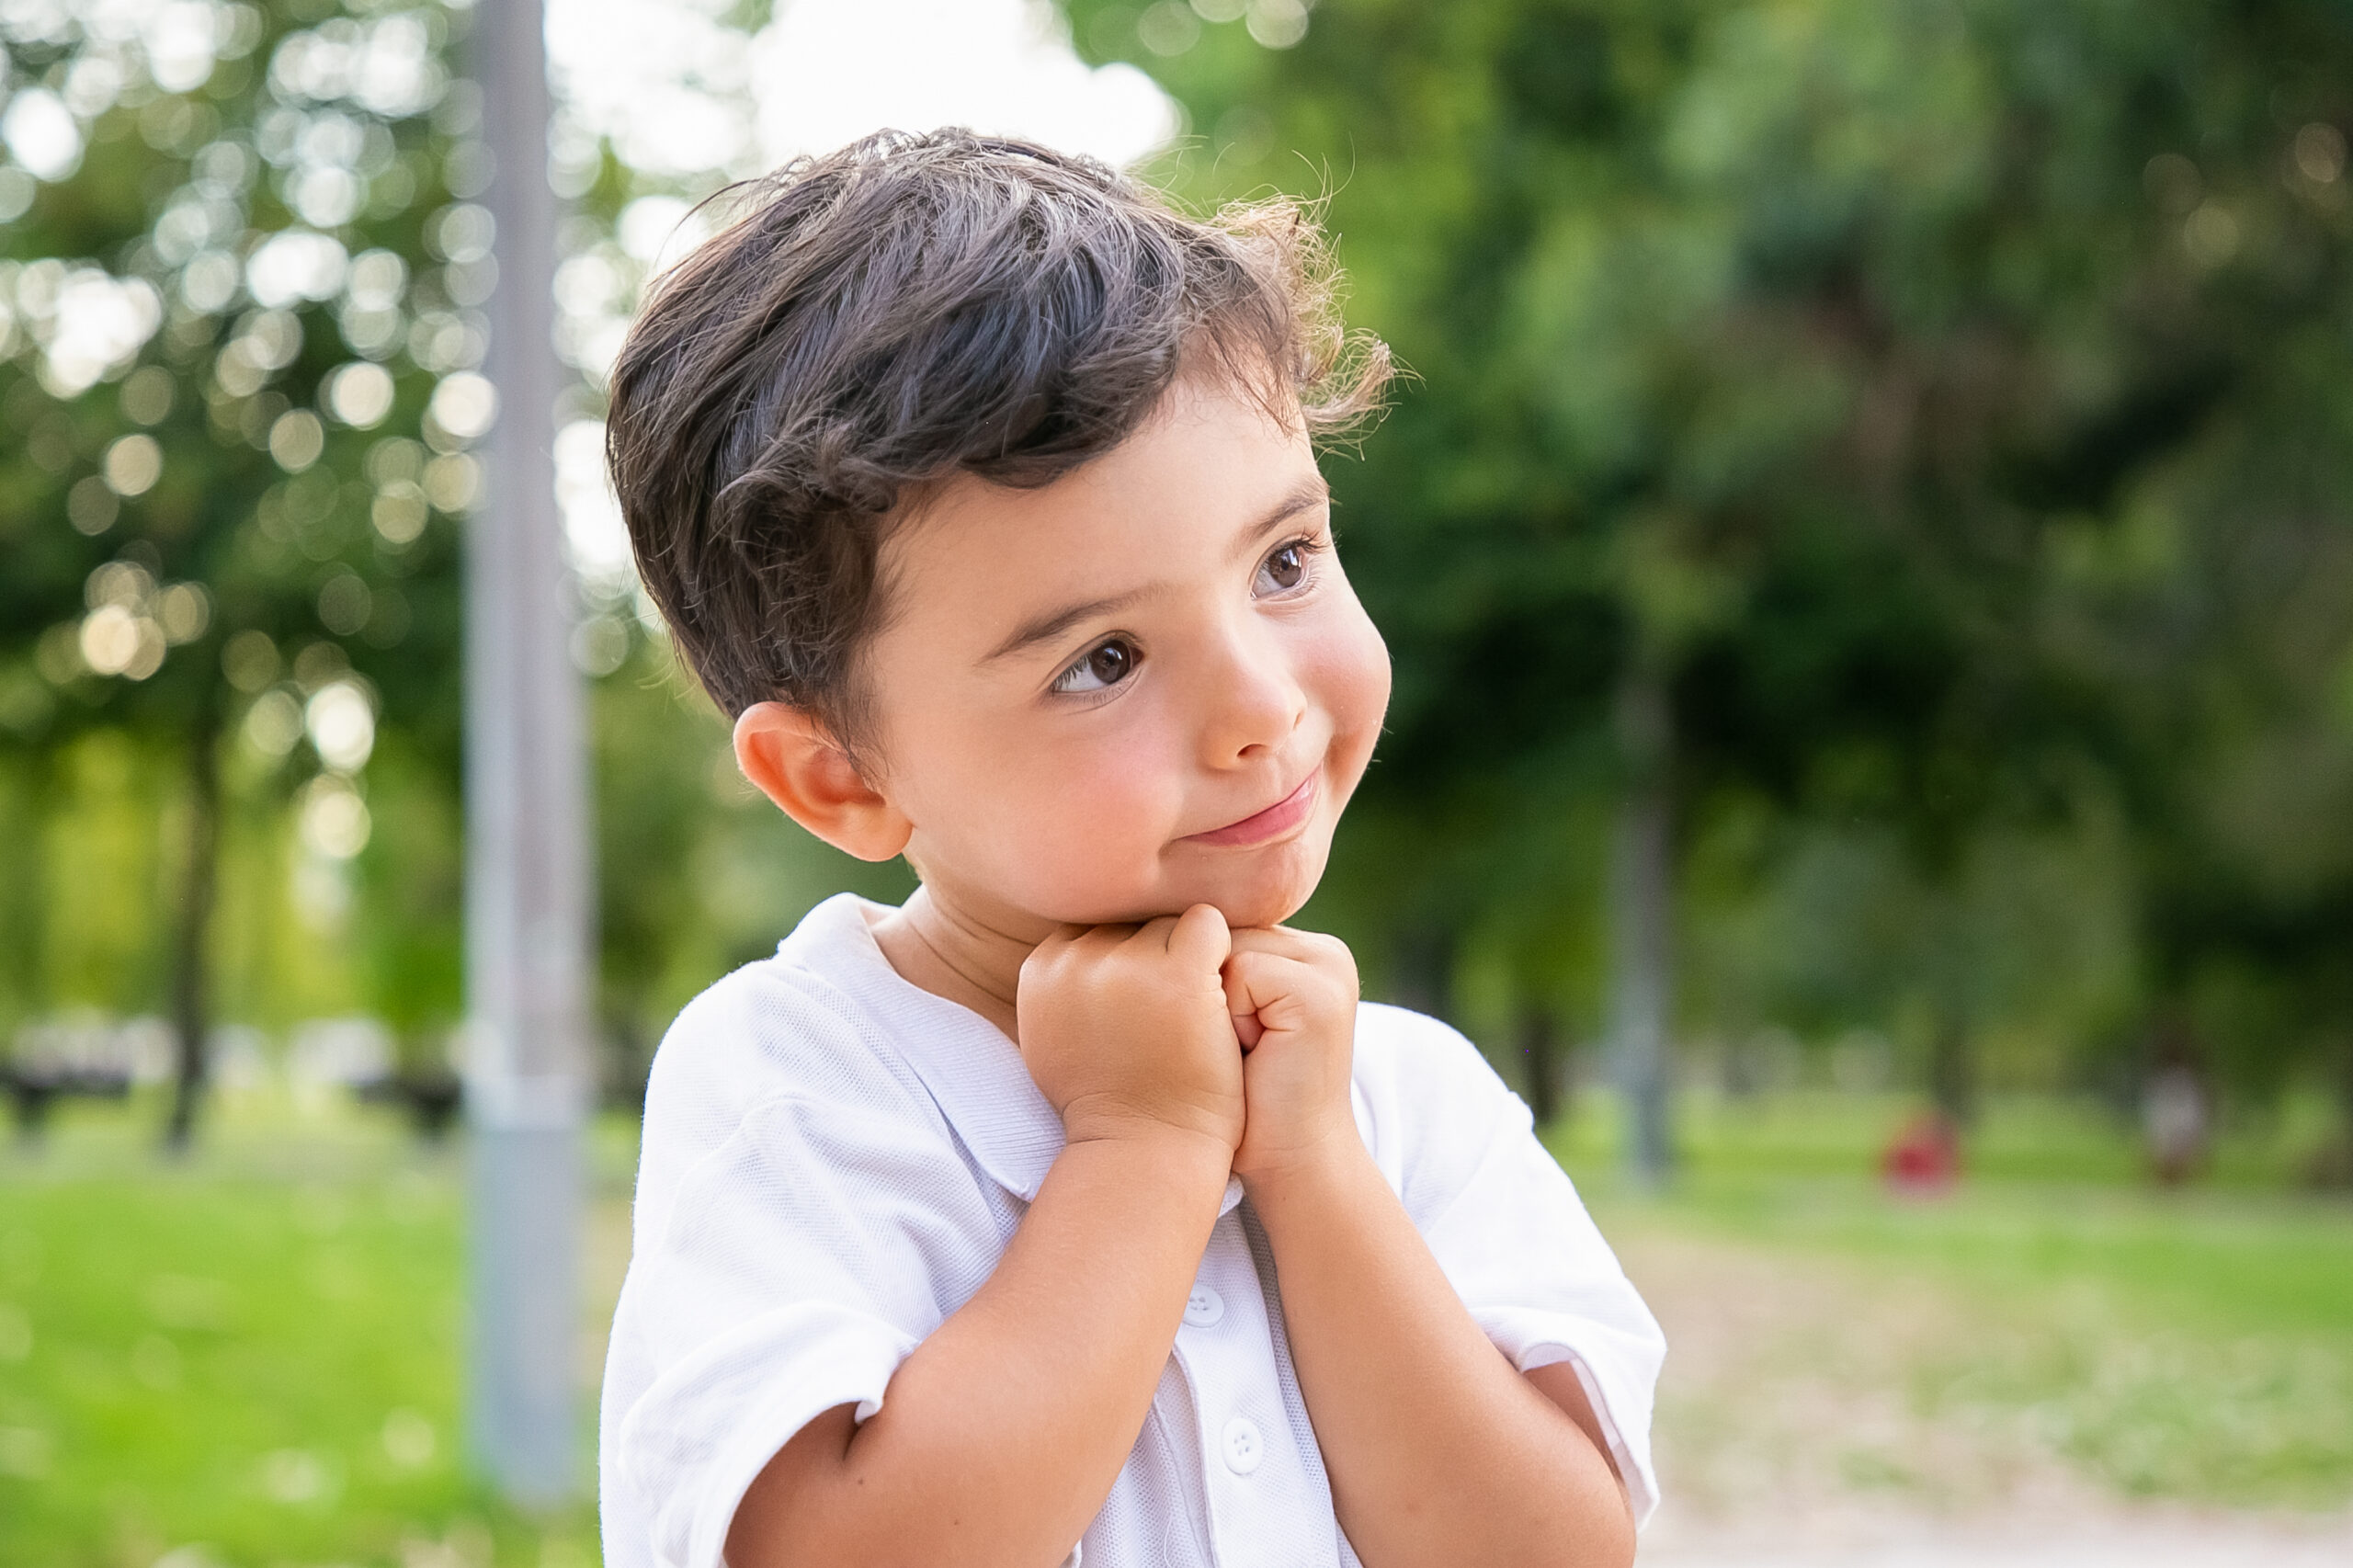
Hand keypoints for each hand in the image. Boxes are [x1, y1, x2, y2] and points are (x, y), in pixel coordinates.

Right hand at [1017, 905, 1246, 1156]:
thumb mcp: (1055, 1038)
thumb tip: (1075, 945)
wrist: (1145, 1149)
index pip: (1096, 930)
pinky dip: (1220, 953)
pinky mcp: (1179, 974)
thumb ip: (1061, 985)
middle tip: (1171, 1012)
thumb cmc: (1109, 1101)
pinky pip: (1207, 924)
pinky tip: (1221, 998)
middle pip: (1132, 923)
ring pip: (1169, 922)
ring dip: (1188, 957)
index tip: (1142, 1010)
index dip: (1127, 965)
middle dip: (1154, 958)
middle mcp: (1076, 960)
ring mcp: (1127, 965)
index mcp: (1042, 969)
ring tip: (1193, 1013)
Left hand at [1221, 926, 1360, 1186]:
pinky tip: (1253, 1052)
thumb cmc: (1245, 1098)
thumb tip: (1145, 922)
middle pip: (1221, 932)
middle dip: (1204, 989)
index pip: (1222, 925)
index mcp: (1303, 951)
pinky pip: (1242, 971)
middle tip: (1237, 1046)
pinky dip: (1231, 1017)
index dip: (1196, 977)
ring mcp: (1328, 968)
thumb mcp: (1227, 1019)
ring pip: (1227, 948)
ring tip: (1243, 1049)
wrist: (1292, 1160)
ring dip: (1214, 1002)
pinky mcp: (1320, 993)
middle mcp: (1323, 951)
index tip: (1217, 1032)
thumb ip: (1214, 968)